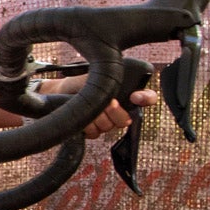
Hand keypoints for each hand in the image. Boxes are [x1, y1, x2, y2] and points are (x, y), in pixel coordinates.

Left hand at [38, 76, 155, 137]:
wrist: (61, 93)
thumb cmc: (80, 82)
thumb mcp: (96, 76)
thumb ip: (110, 81)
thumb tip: (116, 95)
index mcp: (126, 92)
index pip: (148, 98)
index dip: (146, 98)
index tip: (136, 97)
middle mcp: (120, 109)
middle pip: (126, 119)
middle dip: (114, 111)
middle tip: (108, 102)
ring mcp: (108, 121)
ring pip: (109, 127)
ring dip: (97, 117)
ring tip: (89, 105)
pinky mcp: (95, 131)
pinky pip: (96, 133)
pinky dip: (87, 125)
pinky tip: (82, 117)